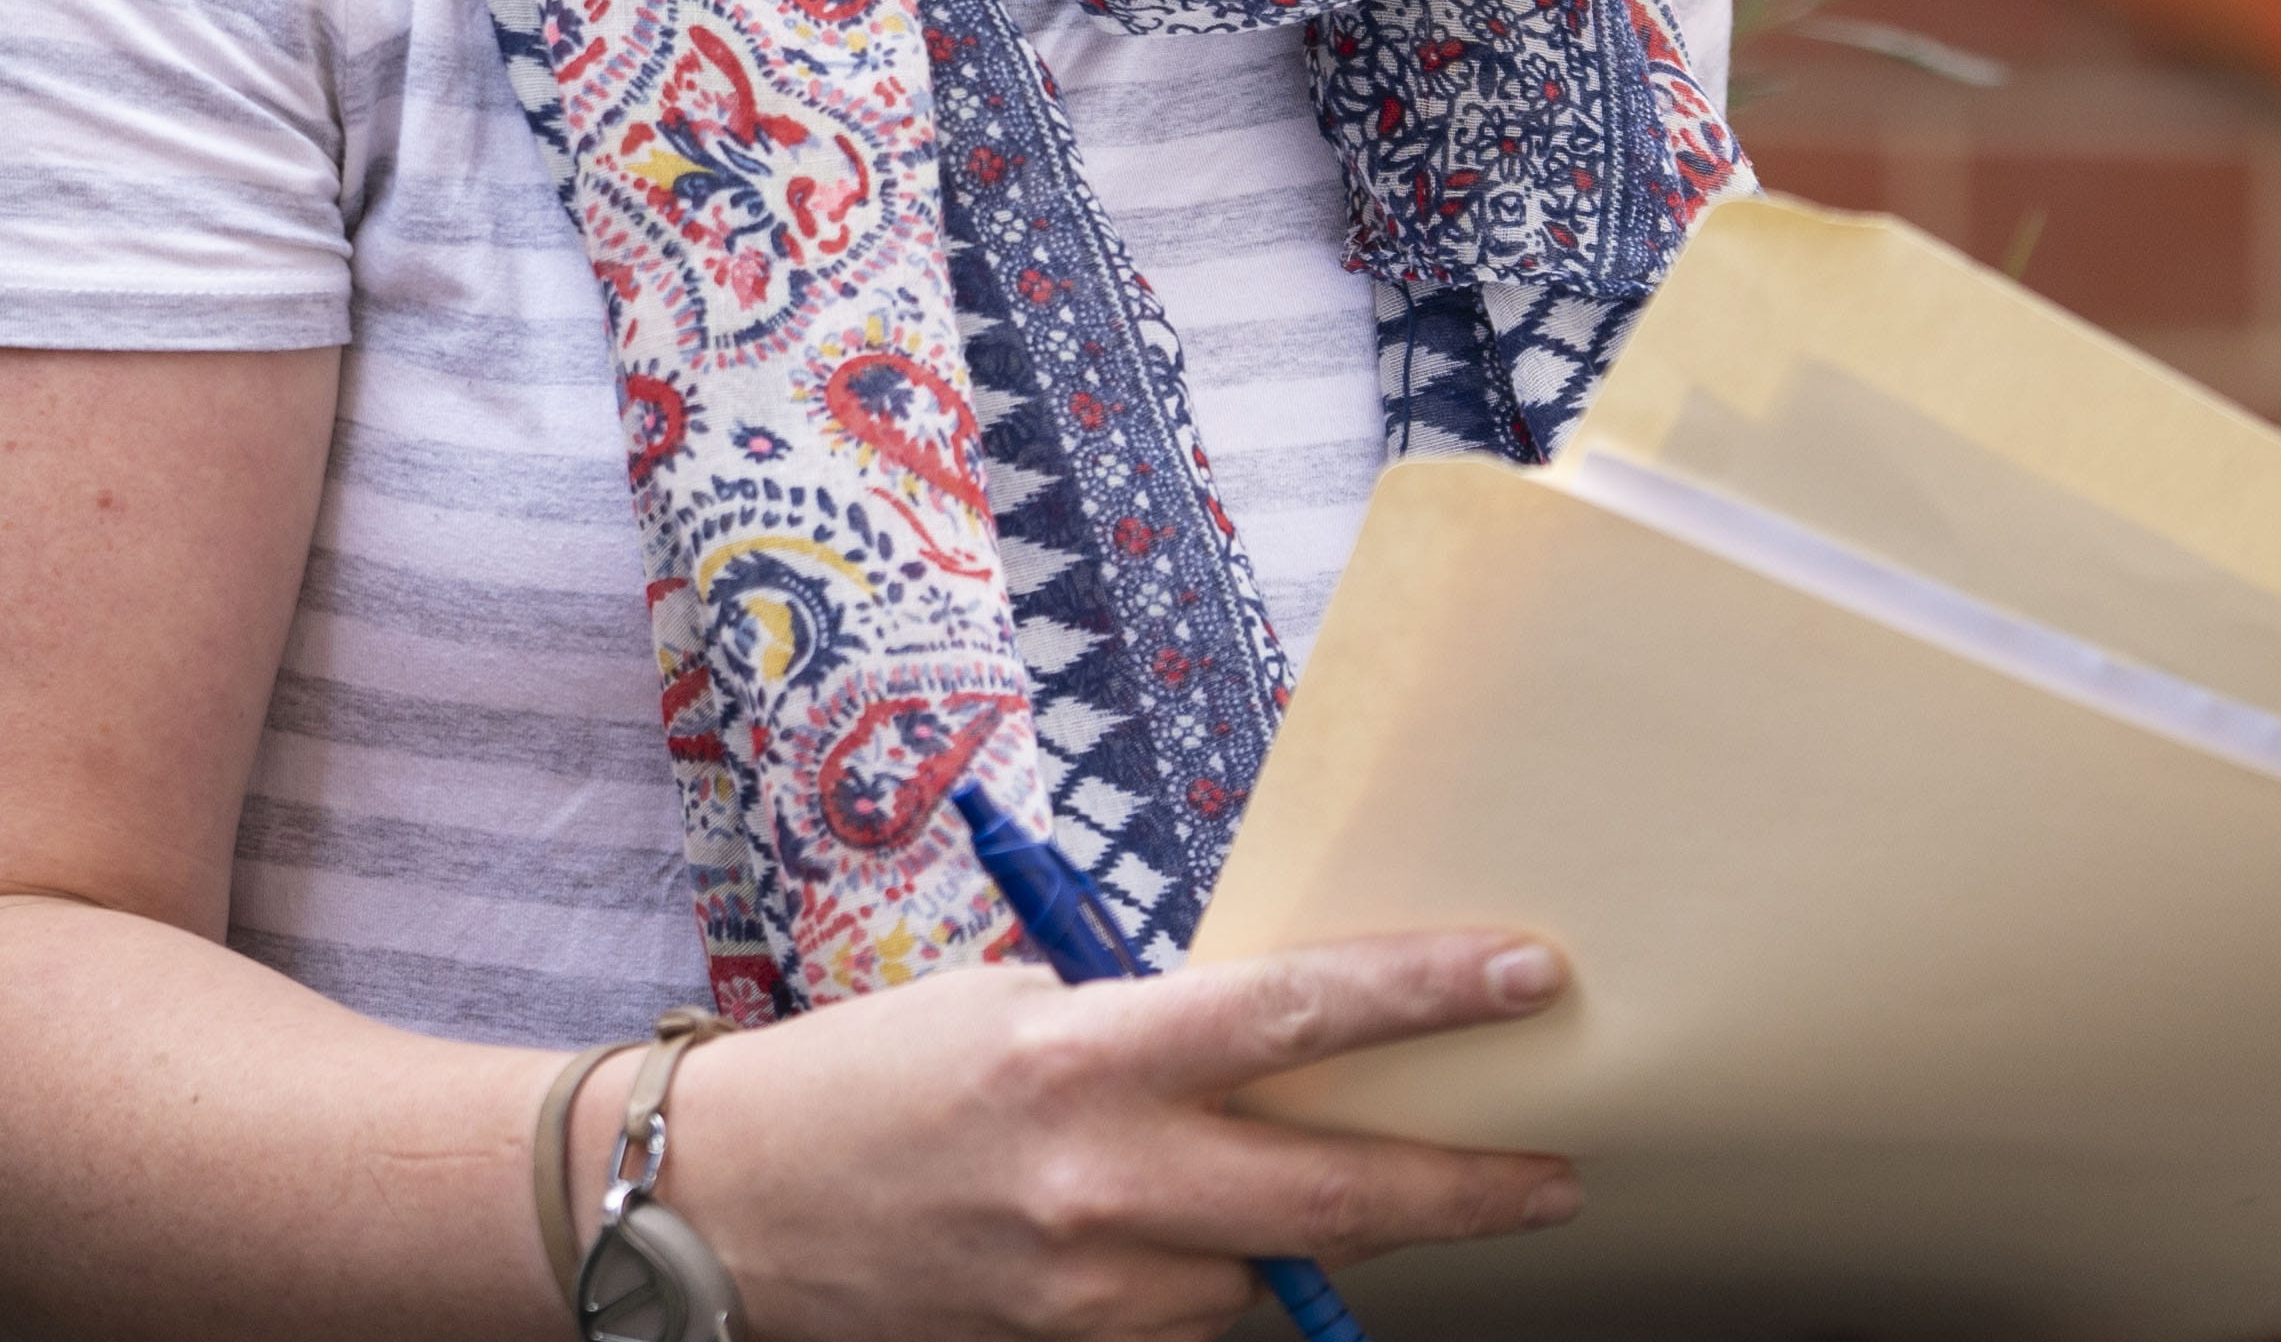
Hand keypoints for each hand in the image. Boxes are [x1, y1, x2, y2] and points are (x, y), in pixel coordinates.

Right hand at [606, 930, 1582, 1341]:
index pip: (1291, 1017)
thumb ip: (1144, 1034)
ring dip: (1309, 1237)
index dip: (1423, 997)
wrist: (728, 1208)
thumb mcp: (1013, 1011)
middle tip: (1552, 1174)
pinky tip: (1176, 1239)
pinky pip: (1200, 1324)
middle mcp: (1099, 1184)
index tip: (1528, 973)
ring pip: (1272, 1276)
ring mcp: (1091, 1292)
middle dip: (1465, 1189)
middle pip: (1335, 1199)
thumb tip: (1281, 1046)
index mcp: (1081, 1056)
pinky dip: (1216, 1280)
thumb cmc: (868, 1079)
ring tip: (1300, 1185)